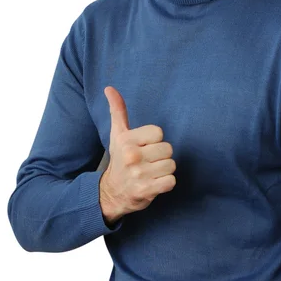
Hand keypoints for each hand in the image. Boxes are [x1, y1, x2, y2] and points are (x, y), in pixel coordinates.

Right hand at [100, 86, 176, 222]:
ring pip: (171, 165)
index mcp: (127, 140)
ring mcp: (139, 174)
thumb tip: (109, 88)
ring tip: (151, 173)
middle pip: (168, 149)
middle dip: (161, 157)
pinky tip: (154, 184)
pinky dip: (166, 183)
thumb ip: (117, 110)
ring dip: (164, 171)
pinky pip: (171, 181)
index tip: (143, 147)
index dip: (154, 141)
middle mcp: (132, 156)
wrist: (111, 193)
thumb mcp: (117, 134)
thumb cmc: (119, 159)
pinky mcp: (147, 190)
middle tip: (147, 162)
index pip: (159, 132)